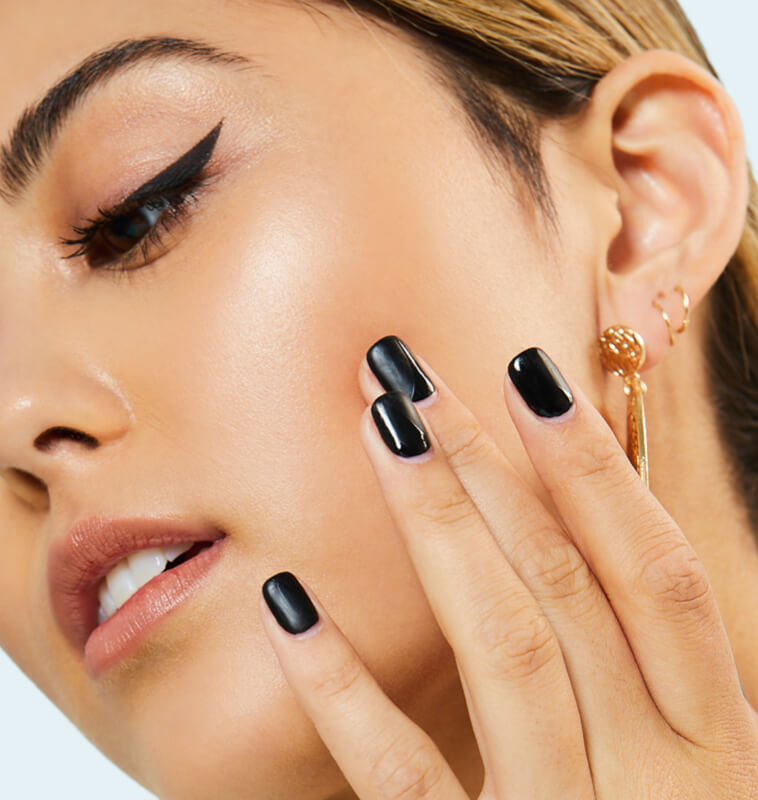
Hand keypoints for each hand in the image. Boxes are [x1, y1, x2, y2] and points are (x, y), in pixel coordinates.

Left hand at [259, 336, 757, 797]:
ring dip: (438, 529)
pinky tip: (291, 604)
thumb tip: (578, 528)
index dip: (599, 470)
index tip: (528, 373)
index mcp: (714, 742)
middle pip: (568, 586)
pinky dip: (345, 695)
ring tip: (377, 432)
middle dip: (490, 465)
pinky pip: (405, 782)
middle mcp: (654, 778)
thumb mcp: (687, 761)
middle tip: (409, 373)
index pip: (656, 574)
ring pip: (503, 650)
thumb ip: (643, 669)